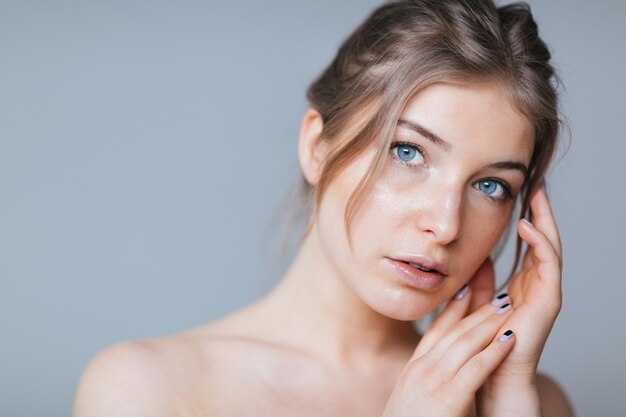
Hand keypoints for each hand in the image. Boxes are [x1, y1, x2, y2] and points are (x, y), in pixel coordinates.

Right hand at [382, 284, 515, 416]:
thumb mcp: (411, 398)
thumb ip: (425, 381)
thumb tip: (442, 376)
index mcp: (413, 370)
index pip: (436, 331)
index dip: (453, 310)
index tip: (466, 292)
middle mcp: (421, 369)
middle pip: (453, 332)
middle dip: (478, 311)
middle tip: (498, 295)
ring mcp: (432, 381)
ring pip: (465, 343)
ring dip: (489, 324)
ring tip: (508, 310)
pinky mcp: (447, 397)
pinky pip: (476, 368)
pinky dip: (494, 351)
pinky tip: (509, 340)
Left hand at [477, 186, 562, 414]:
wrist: (491, 376)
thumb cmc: (482, 344)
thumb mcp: (478, 302)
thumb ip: (480, 281)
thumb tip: (478, 257)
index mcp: (521, 286)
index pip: (528, 245)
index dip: (527, 219)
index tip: (520, 194)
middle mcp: (536, 287)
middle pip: (542, 241)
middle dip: (540, 212)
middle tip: (536, 184)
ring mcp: (544, 293)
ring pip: (550, 247)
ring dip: (544, 220)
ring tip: (537, 194)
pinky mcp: (548, 302)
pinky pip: (549, 266)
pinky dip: (540, 244)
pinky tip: (527, 227)